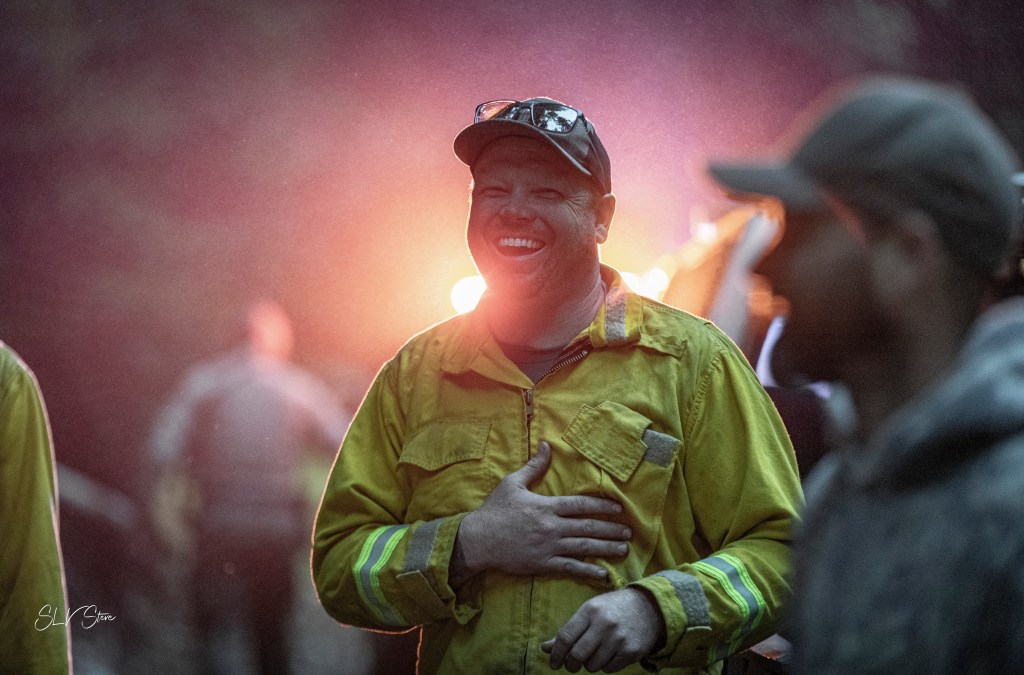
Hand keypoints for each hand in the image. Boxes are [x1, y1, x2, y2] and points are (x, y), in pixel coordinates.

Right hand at [452, 441, 629, 585]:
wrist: (477, 540)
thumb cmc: (494, 510)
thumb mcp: (512, 483)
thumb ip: (534, 466)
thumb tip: (547, 445)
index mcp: (546, 506)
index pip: (581, 505)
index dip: (602, 506)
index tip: (618, 508)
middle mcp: (551, 527)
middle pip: (588, 527)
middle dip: (610, 529)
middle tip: (628, 532)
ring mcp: (548, 547)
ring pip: (583, 548)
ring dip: (605, 548)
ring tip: (623, 549)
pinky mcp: (542, 564)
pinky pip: (570, 568)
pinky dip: (588, 571)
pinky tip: (603, 574)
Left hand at [541, 588, 664, 672]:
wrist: (648, 607)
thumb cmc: (611, 609)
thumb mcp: (589, 611)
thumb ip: (568, 630)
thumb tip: (544, 648)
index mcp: (590, 610)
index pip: (565, 637)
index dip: (556, 654)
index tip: (553, 664)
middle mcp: (604, 624)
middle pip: (577, 655)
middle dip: (570, 665)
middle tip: (571, 666)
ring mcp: (619, 638)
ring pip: (592, 665)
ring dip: (589, 664)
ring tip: (595, 653)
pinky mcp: (631, 651)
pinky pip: (608, 669)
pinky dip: (605, 666)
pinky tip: (610, 654)